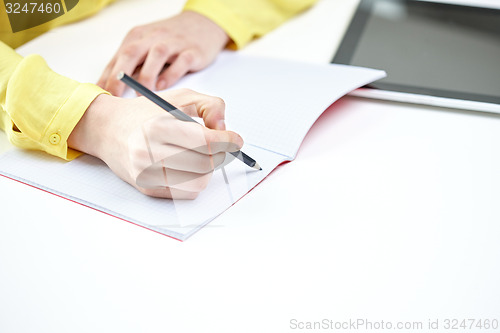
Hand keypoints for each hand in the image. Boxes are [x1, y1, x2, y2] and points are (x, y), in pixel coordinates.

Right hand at [68, 89, 242, 198]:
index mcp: (159, 127)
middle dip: (219, 154)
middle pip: (206, 163)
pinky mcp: (148, 188)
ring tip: (202, 154)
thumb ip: (210, 105)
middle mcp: (150, 153)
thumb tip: (224, 129)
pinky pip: (186, 192)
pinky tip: (189, 166)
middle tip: (218, 146)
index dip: (228, 141)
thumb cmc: (146, 112)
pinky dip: (195, 180)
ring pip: (199, 181)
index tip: (235, 139)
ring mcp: (147, 174)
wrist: (108, 129)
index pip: (206, 141)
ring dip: (208, 168)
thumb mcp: (180, 97)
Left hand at [98, 11, 229, 95]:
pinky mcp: (192, 51)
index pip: (119, 57)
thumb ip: (132, 65)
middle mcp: (154, 37)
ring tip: (140, 94)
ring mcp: (174, 43)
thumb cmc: (170, 40)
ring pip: (157, 55)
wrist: (202, 25)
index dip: (108, 76)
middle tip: (114, 96)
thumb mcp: (147, 47)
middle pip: (132, 53)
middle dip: (120, 76)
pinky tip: (163, 87)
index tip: (100, 94)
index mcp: (139, 36)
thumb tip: (112, 86)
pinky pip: (180, 62)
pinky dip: (171, 75)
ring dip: (146, 76)